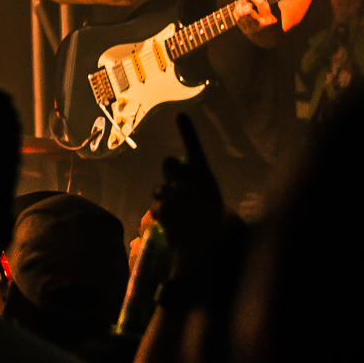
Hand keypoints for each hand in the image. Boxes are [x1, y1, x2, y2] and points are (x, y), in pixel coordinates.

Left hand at [151, 113, 225, 270]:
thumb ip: (189, 180)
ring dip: (164, 199)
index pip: (196, 149)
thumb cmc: (208, 219)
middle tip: (178, 189)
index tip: (180, 114)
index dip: (188, 131)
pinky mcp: (164, 208)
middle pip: (168, 164)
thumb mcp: (207, 196)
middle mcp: (192, 182)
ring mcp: (177, 194)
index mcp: (206, 177)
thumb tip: (171, 164)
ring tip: (181, 216)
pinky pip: (155, 205)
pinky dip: (160, 214)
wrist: (207, 248)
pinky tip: (173, 224)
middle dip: (169, 172)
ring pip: (159, 188)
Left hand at [232, 0, 278, 38]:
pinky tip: (240, 8)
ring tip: (242, 2)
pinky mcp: (244, 30)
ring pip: (240, 14)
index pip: (262, 6)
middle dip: (244, 4)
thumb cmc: (274, 21)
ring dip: (239, 6)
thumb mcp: (277, 12)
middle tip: (246, 0)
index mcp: (271, 18)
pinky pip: (237, 18)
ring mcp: (251, 28)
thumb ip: (268, 3)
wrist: (271, 40)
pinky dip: (237, 10)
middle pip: (247, 12)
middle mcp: (260, 24)